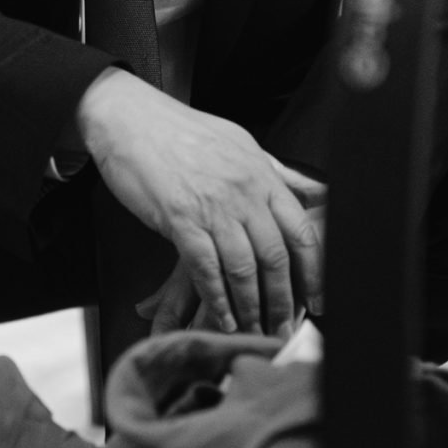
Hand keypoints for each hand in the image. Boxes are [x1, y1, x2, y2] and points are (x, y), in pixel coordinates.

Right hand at [76, 70, 324, 336]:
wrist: (130, 118)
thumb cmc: (181, 130)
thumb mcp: (239, 143)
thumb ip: (276, 172)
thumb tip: (310, 190)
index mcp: (262, 175)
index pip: (301, 230)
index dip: (313, 271)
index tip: (317, 298)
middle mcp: (244, 192)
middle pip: (275, 256)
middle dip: (282, 299)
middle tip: (285, 327)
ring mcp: (213, 206)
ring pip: (242, 268)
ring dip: (250, 306)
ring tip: (254, 329)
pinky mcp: (180, 219)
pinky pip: (204, 268)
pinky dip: (215, 298)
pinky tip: (221, 317)